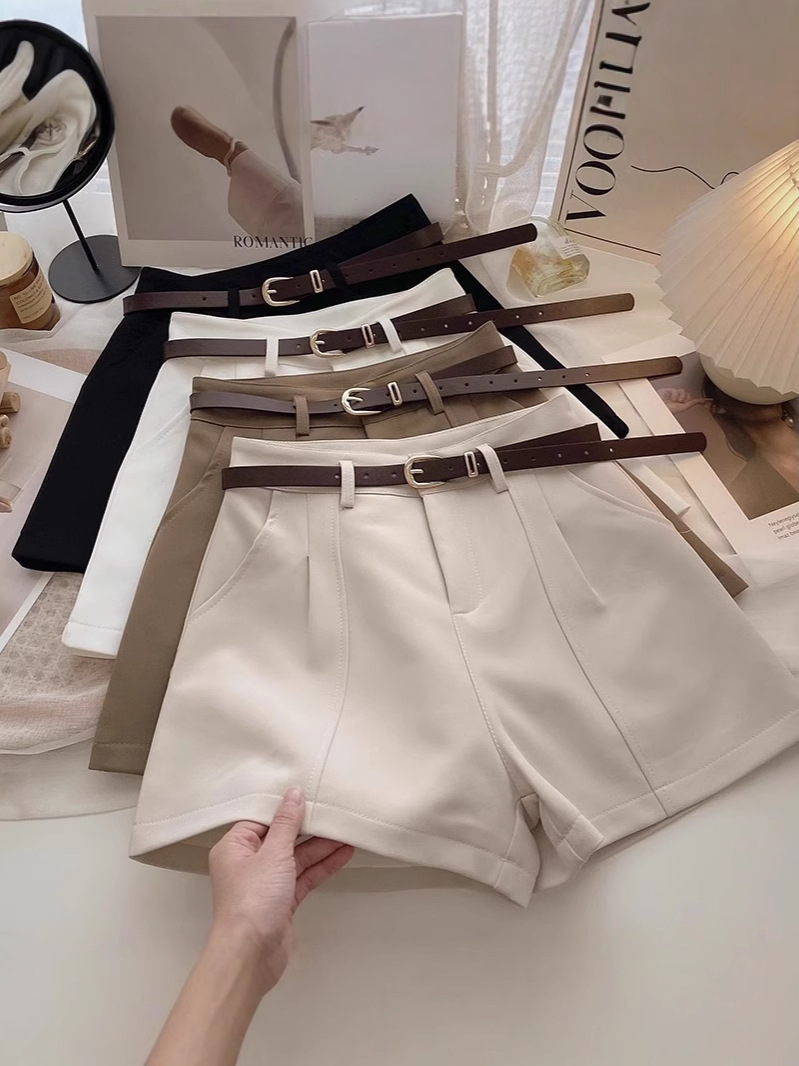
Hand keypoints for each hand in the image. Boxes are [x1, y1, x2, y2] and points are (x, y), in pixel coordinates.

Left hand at [208, 789, 352, 995]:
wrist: (251, 955)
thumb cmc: (252, 900)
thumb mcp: (273, 854)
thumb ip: (287, 823)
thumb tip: (294, 794)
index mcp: (234, 847)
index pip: (262, 819)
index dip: (285, 807)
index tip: (309, 794)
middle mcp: (248, 863)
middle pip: (282, 837)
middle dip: (308, 827)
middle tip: (334, 812)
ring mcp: (266, 883)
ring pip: (296, 858)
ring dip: (321, 847)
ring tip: (348, 832)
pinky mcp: (282, 901)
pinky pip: (304, 876)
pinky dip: (322, 866)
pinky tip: (343, 854)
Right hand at [657, 387, 711, 413]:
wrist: (659, 406)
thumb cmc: (667, 409)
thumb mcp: (683, 407)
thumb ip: (692, 403)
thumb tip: (701, 401)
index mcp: (683, 404)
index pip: (693, 400)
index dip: (699, 400)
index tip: (707, 401)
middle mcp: (680, 399)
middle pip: (688, 395)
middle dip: (685, 398)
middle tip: (679, 402)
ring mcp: (675, 394)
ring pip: (684, 392)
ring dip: (679, 397)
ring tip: (674, 400)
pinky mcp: (670, 390)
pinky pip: (677, 390)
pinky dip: (675, 394)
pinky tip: (671, 397)